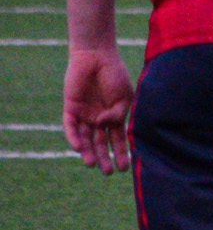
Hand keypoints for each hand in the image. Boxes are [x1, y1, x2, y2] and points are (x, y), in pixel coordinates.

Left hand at [62, 44, 133, 172]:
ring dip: (87, 152)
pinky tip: (78, 147)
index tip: (125, 168)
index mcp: (113, 116)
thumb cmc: (114, 75)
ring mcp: (84, 114)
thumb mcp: (124, 97)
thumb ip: (117, 114)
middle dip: (104, 158)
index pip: (117, 140)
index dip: (121, 153)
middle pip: (100, 143)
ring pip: (84, 138)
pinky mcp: (71, 108)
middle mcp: (98, 118)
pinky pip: (70, 126)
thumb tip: (103, 126)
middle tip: (107, 172)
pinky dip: (73, 137)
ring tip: (91, 164)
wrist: (96, 57)